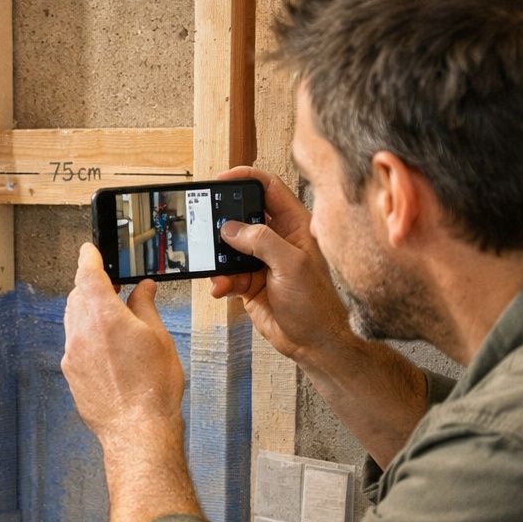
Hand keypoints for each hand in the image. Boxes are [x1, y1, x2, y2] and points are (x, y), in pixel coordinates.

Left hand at [61, 243, 184, 447]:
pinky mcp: (70, 373)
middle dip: (91, 286)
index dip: (89, 258)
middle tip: (112, 284)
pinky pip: (75, 343)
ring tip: (113, 316)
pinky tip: (108, 345)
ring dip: (89, 311)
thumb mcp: (158, 338)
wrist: (137, 430)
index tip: (89, 250)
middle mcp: (81, 332)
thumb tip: (142, 289)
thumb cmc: (152, 390)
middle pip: (78, 295)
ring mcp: (72, 354)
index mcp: (103, 316)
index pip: (88, 274)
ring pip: (74, 319)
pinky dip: (87, 335)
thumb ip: (145, 306)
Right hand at [206, 166, 354, 364]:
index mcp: (294, 225)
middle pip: (243, 215)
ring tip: (217, 270)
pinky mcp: (249, 282)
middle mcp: (277, 239)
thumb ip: (261, 241)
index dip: (245, 178)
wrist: (313, 342)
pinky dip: (220, 281)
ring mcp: (261, 261)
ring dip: (218, 258)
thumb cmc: (316, 303)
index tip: (221, 180)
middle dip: (223, 221)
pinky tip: (221, 289)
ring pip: (229, 247)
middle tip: (206, 226)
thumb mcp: (291, 265)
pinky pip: (226, 274)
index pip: (268, 188)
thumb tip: (231, 228)